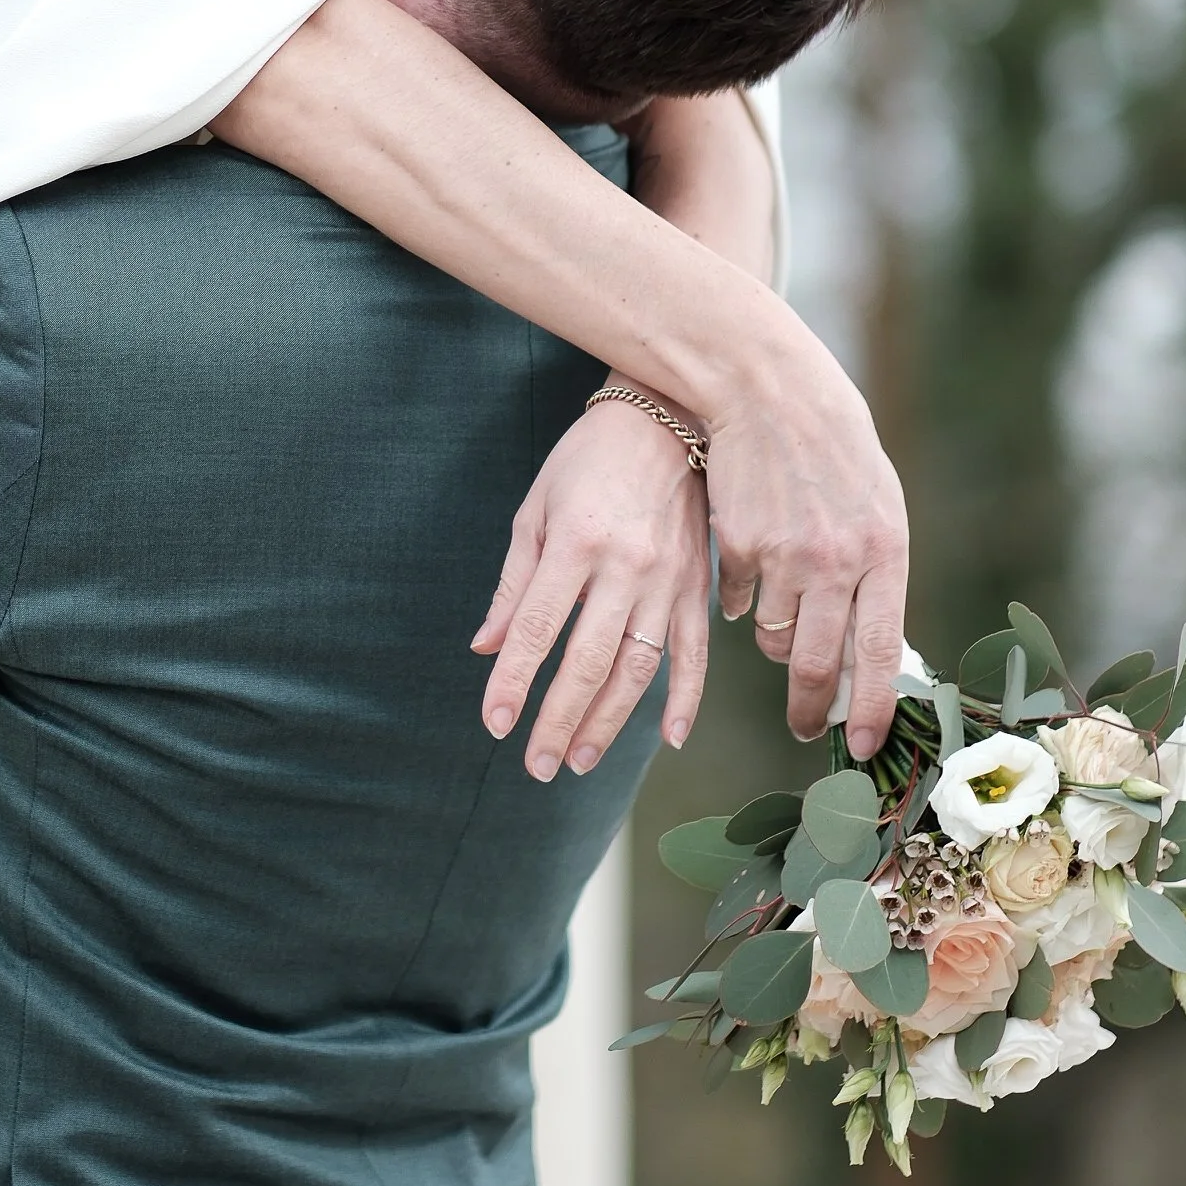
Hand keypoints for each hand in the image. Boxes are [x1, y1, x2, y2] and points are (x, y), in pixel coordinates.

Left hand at [473, 400, 712, 778]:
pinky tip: (668, 738)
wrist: (666, 419)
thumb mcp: (536, 509)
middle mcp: (624, 568)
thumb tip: (487, 646)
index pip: (538, 630)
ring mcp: (667, 581)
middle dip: (559, 721)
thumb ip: (515, 583)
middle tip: (537, 766)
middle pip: (587, 662)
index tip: (495, 723)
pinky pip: (694, 653)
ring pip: (638, 669)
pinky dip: (685, 699)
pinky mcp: (698, 586)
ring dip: (609, 721)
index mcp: (575, 544)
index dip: (514, 682)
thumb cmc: (588, 461)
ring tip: (581, 759)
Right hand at [704, 340, 907, 756]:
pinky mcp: (738, 545)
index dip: (869, 708)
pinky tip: (749, 564)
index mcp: (883, 553)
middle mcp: (836, 562)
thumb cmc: (834, 448)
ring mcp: (783, 556)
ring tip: (777, 607)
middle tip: (803, 727)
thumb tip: (865, 650)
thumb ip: (876, 573)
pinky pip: (735, 599)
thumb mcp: (877, 506)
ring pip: (770, 634)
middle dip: (807, 707)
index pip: (877, 654)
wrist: (769, 389)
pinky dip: (739, 597)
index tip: (861, 747)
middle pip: (814, 663)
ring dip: (772, 637)